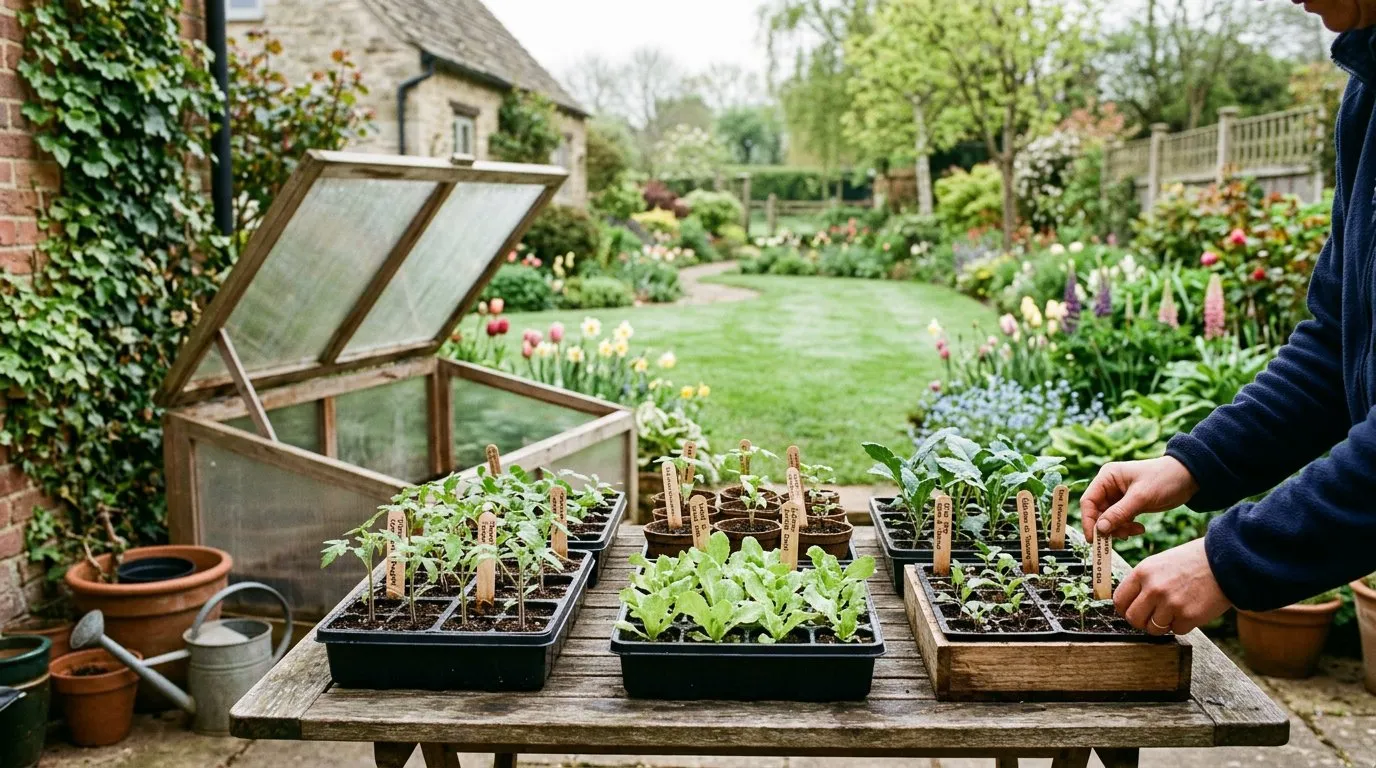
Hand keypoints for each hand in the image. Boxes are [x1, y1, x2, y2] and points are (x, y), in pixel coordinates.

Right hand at [1080, 456, 1198, 539]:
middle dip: (1107, 527)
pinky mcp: (1128, 504)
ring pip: (1108, 519)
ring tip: (1135, 531)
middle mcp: (1109, 486)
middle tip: (1120, 538)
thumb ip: (1119, 513)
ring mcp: (1118, 496)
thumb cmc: (1164, 479)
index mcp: (1107, 477)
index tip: (1093, 538)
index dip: (1089, 520)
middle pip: (1098, 512)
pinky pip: (1120, 520)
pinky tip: (1140, 529)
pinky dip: (1127, 527)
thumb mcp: (1141, 497)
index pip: (1089, 501)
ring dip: (1119, 529)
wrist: (1188, 477)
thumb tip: (1100, 529)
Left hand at [1114, 539, 1231, 634]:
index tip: (1132, 611)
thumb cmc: (1191, 562)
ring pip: (1153, 629)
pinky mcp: (1188, 616)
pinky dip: (1182, 625)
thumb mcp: (1159, 563)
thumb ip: (1143, 582)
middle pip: (1133, 619)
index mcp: (1143, 572)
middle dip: (1141, 621)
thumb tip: (1129, 603)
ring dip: (1162, 624)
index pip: (1120, 600)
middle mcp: (1153, 589)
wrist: (1225, 562)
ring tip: (1174, 611)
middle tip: (1152, 617)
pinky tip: (1190, 610)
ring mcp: (1170, 604)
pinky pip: (1176, 631)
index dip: (1125, 609)